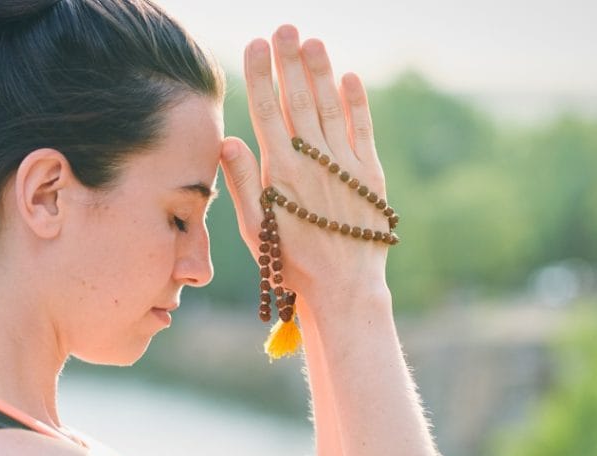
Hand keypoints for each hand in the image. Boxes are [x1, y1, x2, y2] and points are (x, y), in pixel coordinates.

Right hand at [220, 25, 391, 305]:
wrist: (342, 287)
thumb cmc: (290, 263)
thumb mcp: (255, 229)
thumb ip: (241, 183)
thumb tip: (227, 141)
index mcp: (279, 174)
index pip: (266, 113)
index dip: (261, 76)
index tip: (256, 45)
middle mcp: (311, 163)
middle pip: (298, 101)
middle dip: (290, 62)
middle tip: (286, 28)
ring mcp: (343, 166)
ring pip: (329, 108)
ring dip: (321, 73)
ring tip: (313, 42)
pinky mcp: (369, 175)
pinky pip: (361, 131)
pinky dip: (356, 103)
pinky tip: (349, 78)